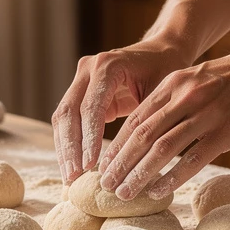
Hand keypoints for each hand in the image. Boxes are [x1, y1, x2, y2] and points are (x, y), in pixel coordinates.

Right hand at [51, 39, 191, 182]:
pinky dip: (70, 144)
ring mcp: (80, 79)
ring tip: (70, 178)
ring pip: (62, 118)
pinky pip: (68, 120)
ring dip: (65, 149)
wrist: (162, 50)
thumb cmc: (167, 70)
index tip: (89, 166)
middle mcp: (87, 69)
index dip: (88, 139)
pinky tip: (73, 167)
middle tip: (73, 178)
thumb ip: (147, 119)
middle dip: (70, 148)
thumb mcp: (162, 93)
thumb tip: (139, 159)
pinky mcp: (80, 92)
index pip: (91, 107)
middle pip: (67, 112)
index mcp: (107, 65)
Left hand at [99, 36, 229, 200]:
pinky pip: (193, 158)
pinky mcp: (227, 130)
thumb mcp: (198, 80)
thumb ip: (175, 101)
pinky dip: (172, 176)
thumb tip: (151, 131)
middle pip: (141, 134)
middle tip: (105, 185)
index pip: (135, 118)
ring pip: (161, 148)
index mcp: (174, 84)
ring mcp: (206, 114)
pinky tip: (158, 191)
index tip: (102, 166)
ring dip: (138, 173)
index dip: (115, 144)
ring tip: (124, 193)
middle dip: (119, 163)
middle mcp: (185, 96)